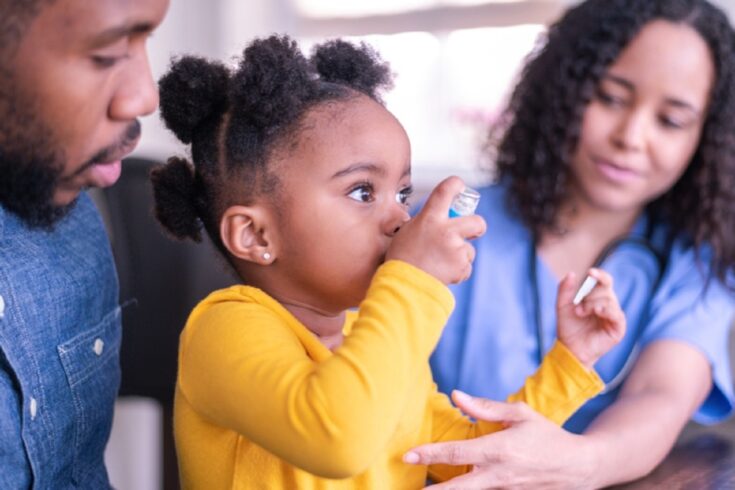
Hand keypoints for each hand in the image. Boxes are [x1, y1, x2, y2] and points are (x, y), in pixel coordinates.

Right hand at [386, 176, 485, 284]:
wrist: (403, 285)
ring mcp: (455, 249)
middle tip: (474, 231)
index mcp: (429, 218)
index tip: (459, 186)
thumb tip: (436, 221)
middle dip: (478, 226)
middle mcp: (446, 230)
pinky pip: (466, 267)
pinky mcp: (461, 266)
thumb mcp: (408, 231)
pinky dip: (457, 271)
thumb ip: (426, 222)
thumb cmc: (401, 258)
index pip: (445, 190)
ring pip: (469, 250)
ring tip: (440, 263)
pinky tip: (442, 273)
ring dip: (460, 256)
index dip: (456, 185)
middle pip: (477, 221)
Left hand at [404, 391, 598, 488]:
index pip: (456, 453)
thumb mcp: (520, 414)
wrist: (579, 468)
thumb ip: (485, 407)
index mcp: (498, 449)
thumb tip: (456, 395)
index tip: (407, 456)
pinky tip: (452, 489)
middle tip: (411, 488)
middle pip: (458, 488)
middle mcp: (499, 475)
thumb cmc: (547, 436)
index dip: (429, 455)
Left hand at [556, 269, 625, 368]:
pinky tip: (598, 312)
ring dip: (592, 305)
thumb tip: (571, 273)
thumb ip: (565, 290)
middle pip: (606, 288)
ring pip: (609, 300)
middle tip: (577, 308)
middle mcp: (608, 304)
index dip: (599, 275)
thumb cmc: (568, 327)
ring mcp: (614, 316)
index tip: (590, 272)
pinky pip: (617, 314)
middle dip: (590, 295)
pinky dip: (606, 310)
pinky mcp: (618, 328)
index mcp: (597, 297)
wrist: (570, 348)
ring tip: (580, 313)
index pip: (604, 280)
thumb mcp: (562, 306)